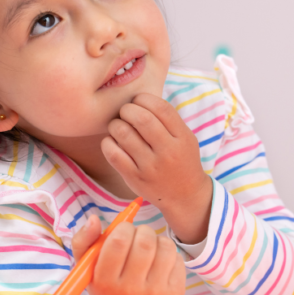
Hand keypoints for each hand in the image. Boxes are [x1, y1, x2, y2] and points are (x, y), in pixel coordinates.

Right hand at [81, 222, 185, 294]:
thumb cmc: (103, 286)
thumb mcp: (85, 267)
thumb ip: (83, 240)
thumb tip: (93, 219)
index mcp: (106, 283)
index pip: (118, 242)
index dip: (123, 228)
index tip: (122, 231)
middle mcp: (131, 292)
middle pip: (145, 243)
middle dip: (142, 231)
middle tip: (137, 236)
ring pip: (165, 247)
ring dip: (157, 239)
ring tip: (148, 247)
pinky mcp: (175, 294)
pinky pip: (178, 258)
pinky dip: (169, 253)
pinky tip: (158, 263)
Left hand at [101, 93, 212, 243]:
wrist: (185, 196)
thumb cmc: (181, 160)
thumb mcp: (185, 138)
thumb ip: (168, 120)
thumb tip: (139, 98)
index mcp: (182, 138)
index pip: (161, 108)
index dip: (144, 99)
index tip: (139, 101)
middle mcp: (167, 152)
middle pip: (141, 118)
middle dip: (127, 109)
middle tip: (126, 112)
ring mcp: (150, 167)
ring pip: (124, 134)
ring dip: (115, 124)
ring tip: (118, 126)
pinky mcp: (134, 178)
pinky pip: (113, 154)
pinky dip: (108, 142)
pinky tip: (112, 142)